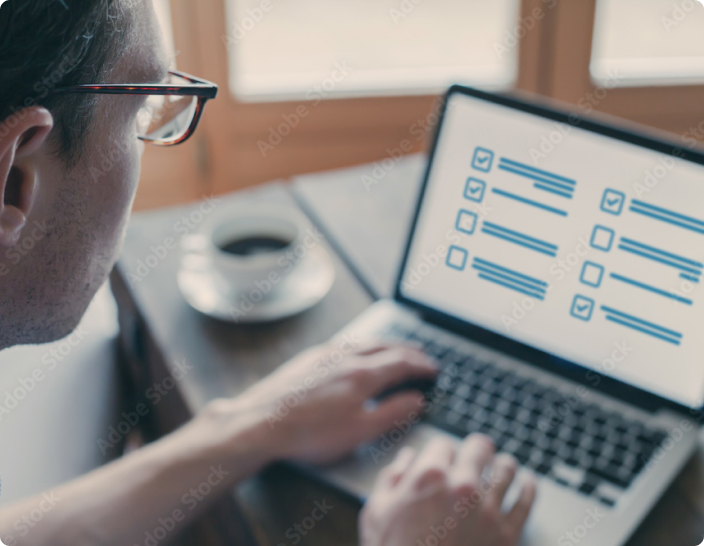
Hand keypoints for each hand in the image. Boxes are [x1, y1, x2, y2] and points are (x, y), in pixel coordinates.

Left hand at [211, 339, 437, 464]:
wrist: (261, 422)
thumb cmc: (309, 433)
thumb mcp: (359, 432)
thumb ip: (392, 414)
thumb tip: (416, 401)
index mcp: (362, 375)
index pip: (401, 363)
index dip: (421, 366)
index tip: (433, 369)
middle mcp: (345, 357)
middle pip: (385, 347)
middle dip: (407, 350)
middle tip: (421, 354)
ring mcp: (325, 355)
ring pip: (363, 342)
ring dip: (385, 344)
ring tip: (395, 348)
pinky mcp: (308, 358)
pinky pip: (344, 343)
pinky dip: (361, 344)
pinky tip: (357, 351)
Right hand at [360, 435, 536, 545]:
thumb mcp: (376, 512)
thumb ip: (391, 478)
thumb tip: (406, 458)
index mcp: (429, 476)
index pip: (444, 443)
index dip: (442, 451)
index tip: (444, 459)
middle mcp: (463, 486)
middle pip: (480, 447)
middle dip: (476, 449)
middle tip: (478, 453)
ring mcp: (488, 510)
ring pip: (507, 469)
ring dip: (502, 464)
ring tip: (502, 465)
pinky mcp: (507, 534)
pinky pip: (527, 501)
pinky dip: (528, 487)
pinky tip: (527, 482)